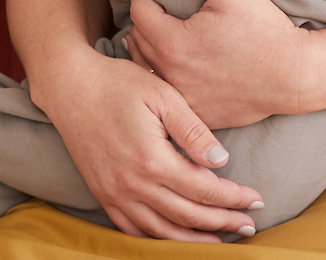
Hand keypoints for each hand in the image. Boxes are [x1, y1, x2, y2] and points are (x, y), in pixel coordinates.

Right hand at [30, 45, 260, 241]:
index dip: (233, 198)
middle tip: (248, 226)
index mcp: (152, 159)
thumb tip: (221, 161)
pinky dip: (156, 237)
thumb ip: (193, 130)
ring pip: (160, 229)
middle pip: (187, 215)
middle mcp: (132, 184)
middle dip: (222, 222)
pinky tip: (173, 236)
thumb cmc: (118, 83)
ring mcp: (114, 193)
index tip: (255, 201)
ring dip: (192, 239)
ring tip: (218, 242)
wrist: (70, 85)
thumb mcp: (163, 95)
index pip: (203, 189)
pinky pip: (131, 228)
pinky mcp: (102, 193)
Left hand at [123, 0, 310, 128]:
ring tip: (155, 30)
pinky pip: (168, 93)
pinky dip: (162, 75)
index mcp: (173, 44)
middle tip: (153, 2)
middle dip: (142, 17)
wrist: (296, 75)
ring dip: (147, 48)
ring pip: (148, 70)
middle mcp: (172, 76)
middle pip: (139, 41)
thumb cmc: (265, 30)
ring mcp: (184, 99)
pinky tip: (172, 64)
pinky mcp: (198, 114)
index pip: (138, 12)